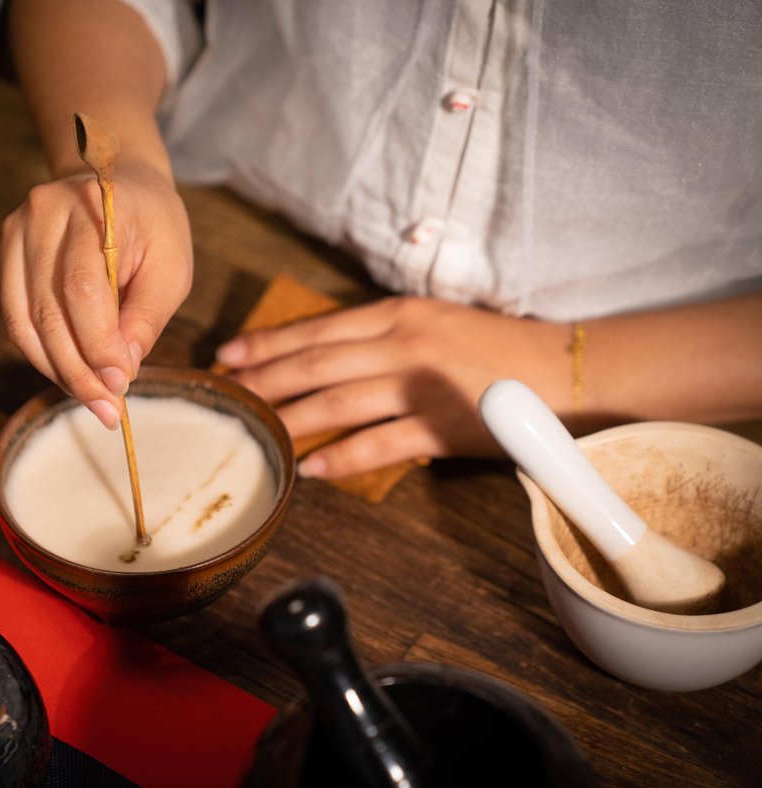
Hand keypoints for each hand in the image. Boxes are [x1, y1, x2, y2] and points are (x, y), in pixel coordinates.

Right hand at [0, 163, 191, 427]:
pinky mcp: (7, 251)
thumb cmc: (154, 227)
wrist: (121, 183)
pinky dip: (41, 354)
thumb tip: (119, 373)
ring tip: (92, 400)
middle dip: (79, 370)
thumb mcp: (172, 268)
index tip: (121, 383)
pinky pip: (16, 317)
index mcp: (95, 207)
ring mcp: (18, 231)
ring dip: (58, 370)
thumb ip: (146, 319)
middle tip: (108, 409)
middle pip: (49, 310)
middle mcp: (45, 214)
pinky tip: (69, 374)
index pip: (83, 288)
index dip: (97, 344)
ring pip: (25, 321)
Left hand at [215, 296, 571, 476]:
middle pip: (315, 365)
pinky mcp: (441, 429)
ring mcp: (420, 388)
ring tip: (256, 433)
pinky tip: (310, 470)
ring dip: (290, 420)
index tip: (229, 355)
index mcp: (398, 314)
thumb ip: (383, 335)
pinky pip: (378, 446)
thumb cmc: (496, 346)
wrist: (565, 371)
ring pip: (337, 404)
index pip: (318, 330)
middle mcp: (402, 346)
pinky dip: (341, 459)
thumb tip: (326, 358)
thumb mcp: (434, 322)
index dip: (268, 343)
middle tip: (226, 396)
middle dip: (263, 380)